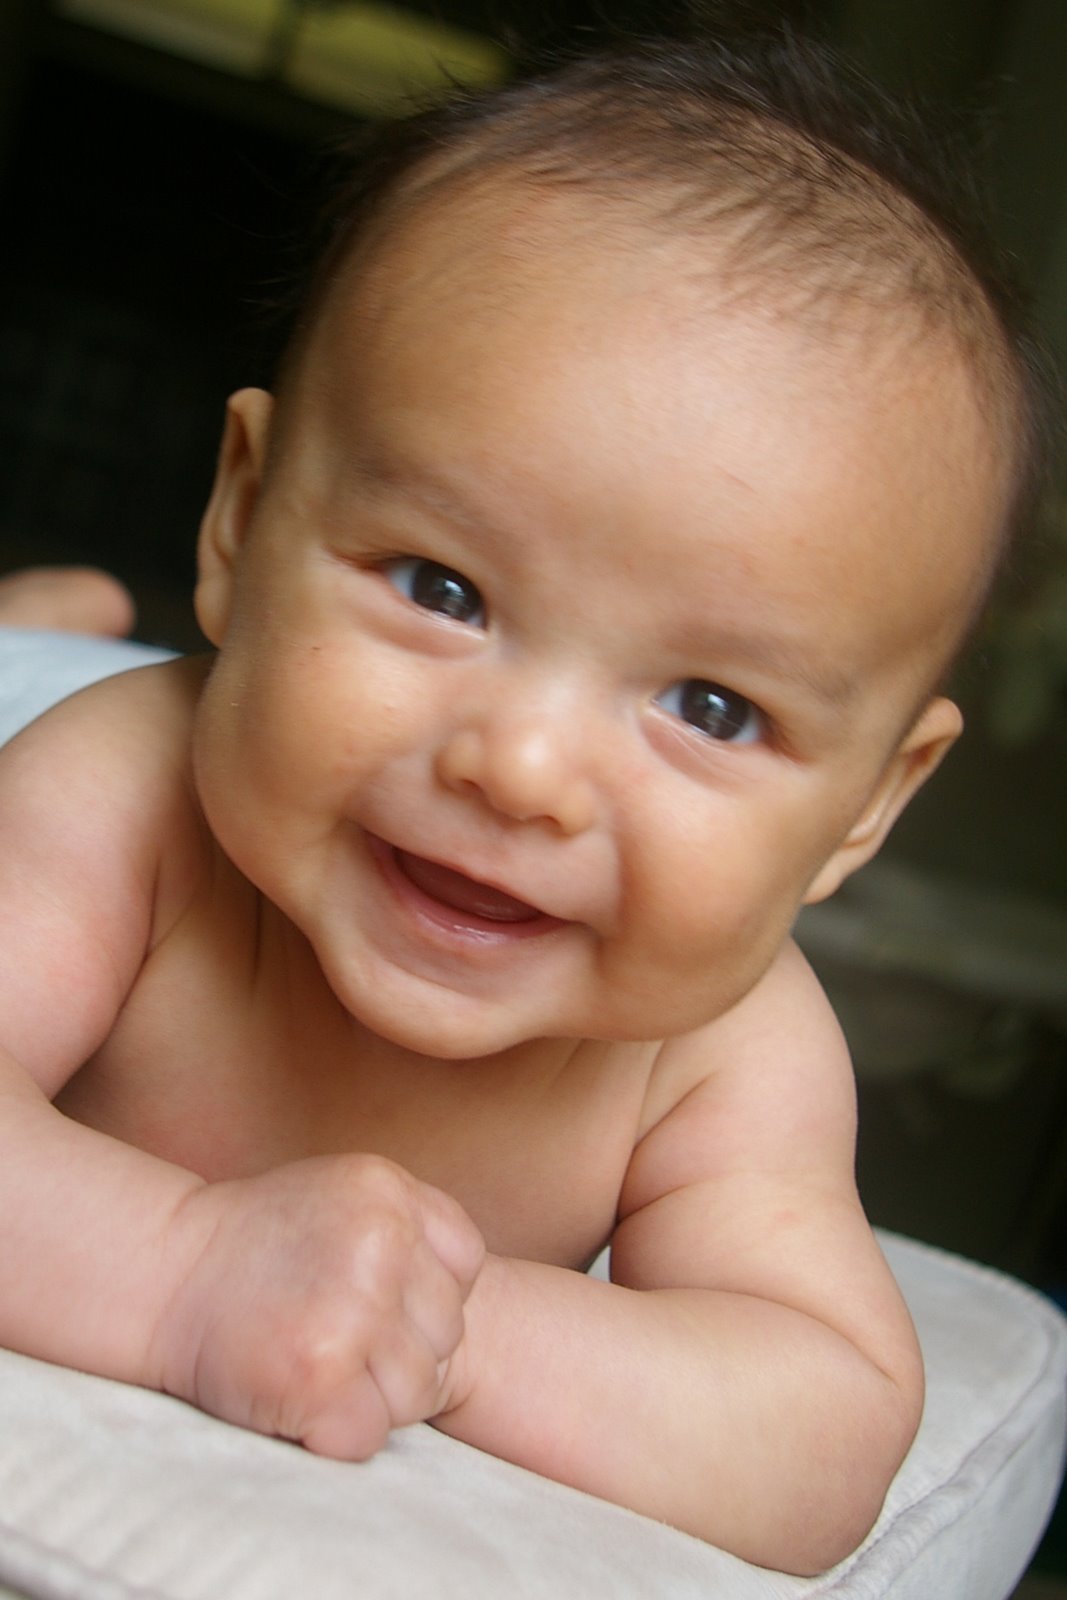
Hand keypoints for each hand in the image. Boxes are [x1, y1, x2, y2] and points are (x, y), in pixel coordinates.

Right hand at [149, 1154, 484, 1458]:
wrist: (163, 1271)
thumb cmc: (258, 1243)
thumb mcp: (345, 1197)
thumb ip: (410, 1227)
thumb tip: (464, 1298)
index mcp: (390, 1192)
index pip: (466, 1266)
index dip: (425, 1296)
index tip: (375, 1299)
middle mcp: (379, 1244)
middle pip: (448, 1335)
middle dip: (400, 1352)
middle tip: (333, 1338)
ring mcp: (351, 1310)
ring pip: (418, 1391)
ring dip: (372, 1398)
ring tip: (316, 1365)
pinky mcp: (319, 1375)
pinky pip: (371, 1435)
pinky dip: (336, 1434)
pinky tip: (296, 1394)